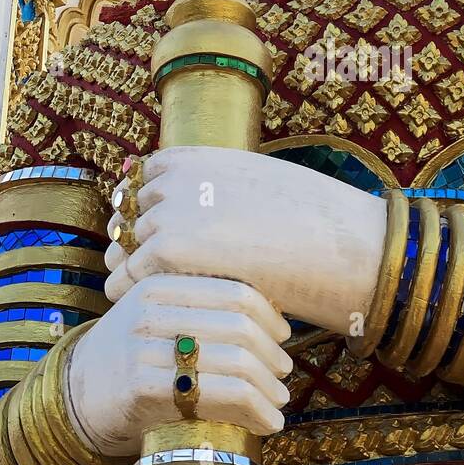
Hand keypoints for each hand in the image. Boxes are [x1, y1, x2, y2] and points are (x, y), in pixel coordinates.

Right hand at [66, 274, 292, 456]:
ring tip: (280, 402)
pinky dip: (254, 411)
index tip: (283, 335)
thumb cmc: (136, 355)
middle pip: (238, 327)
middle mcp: (151, 311)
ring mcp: (144, 348)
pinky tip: (266, 423)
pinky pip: (217, 396)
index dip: (269, 315)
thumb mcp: (161, 316)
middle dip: (272, 354)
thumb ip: (203, 308)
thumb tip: (277, 315)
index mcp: (161, 284)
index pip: (234, 291)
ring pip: (233, 363)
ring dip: (269, 388)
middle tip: (284, 373)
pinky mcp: (143, 388)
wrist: (79, 396)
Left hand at [104, 146, 386, 335]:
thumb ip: (218, 187)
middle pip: (128, 211)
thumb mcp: (256, 184)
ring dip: (129, 265)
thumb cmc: (308, 220)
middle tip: (134, 266)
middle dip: (131, 237)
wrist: (337, 244)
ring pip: (127, 245)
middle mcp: (177, 178)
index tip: (146, 229)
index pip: (143, 177)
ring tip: (137, 291)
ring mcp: (171, 210)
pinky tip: (140, 307)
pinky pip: (129, 275)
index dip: (142, 205)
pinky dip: (129, 290)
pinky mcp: (170, 248)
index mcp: (197, 157)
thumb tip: (202, 207)